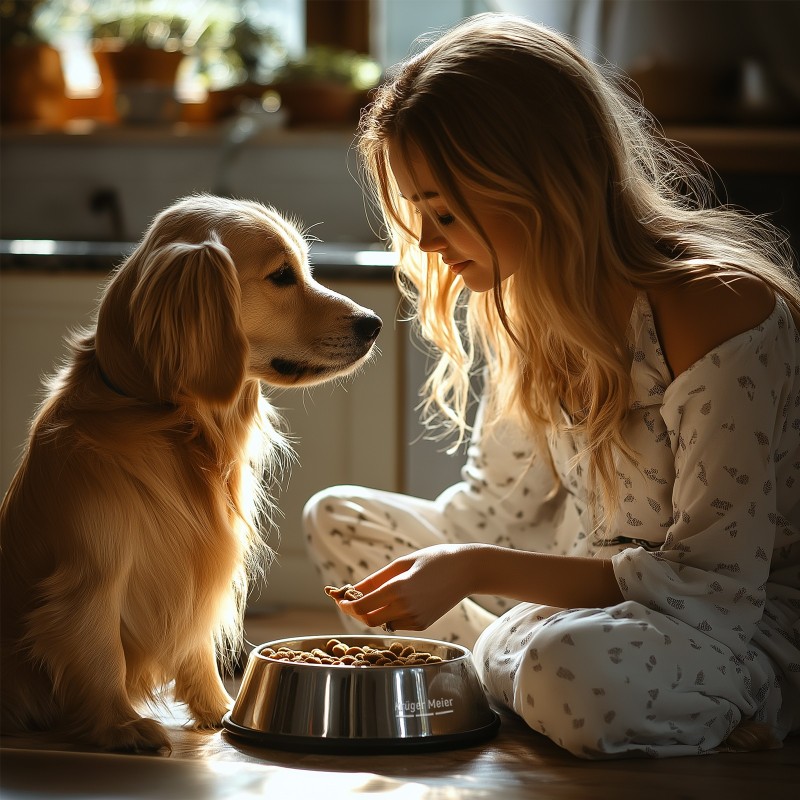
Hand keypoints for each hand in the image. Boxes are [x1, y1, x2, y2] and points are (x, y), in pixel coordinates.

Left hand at [337, 544, 478, 631]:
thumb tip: (352, 590)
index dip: (346, 605)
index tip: (339, 599)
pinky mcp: (424, 624)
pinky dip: (392, 615)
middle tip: (352, 600)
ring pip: (383, 623)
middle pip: (369, 620)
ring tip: (378, 597)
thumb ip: (375, 580)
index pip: (362, 606)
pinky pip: (398, 624)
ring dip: (375, 613)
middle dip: (357, 612)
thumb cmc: (434, 559)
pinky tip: (399, 601)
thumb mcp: (402, 563)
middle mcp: (405, 607)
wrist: (466, 570)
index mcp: (398, 588)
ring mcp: (416, 618)